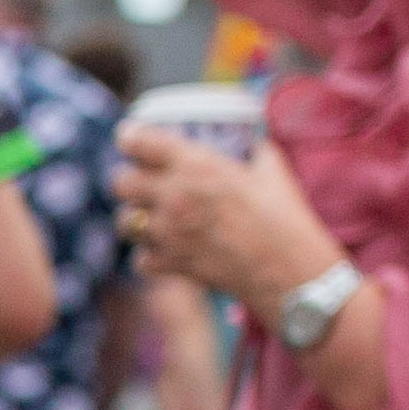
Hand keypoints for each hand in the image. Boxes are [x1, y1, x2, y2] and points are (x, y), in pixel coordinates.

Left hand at [111, 122, 334, 307]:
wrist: (288, 271)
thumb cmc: (285, 219)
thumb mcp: (272, 172)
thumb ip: (256, 153)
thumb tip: (255, 144)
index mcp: (196, 164)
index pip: (140, 142)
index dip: (130, 137)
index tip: (129, 138)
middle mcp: (175, 194)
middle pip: (120, 182)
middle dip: (128, 181)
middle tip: (142, 184)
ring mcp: (168, 232)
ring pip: (124, 221)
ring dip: (135, 219)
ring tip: (152, 219)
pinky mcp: (170, 264)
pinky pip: (140, 258)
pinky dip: (150, 256)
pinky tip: (166, 251)